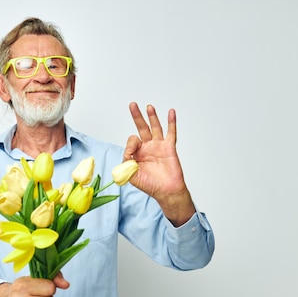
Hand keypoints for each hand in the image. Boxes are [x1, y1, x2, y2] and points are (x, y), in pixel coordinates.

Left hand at [124, 102, 195, 225]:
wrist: (166, 191)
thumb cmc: (149, 185)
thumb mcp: (131, 175)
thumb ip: (126, 162)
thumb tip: (127, 152)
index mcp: (137, 154)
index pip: (131, 141)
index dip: (131, 144)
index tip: (132, 154)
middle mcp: (147, 148)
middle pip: (141, 128)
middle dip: (136, 116)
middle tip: (132, 105)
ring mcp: (159, 146)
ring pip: (155, 127)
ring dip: (152, 116)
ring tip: (148, 107)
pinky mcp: (169, 147)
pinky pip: (171, 132)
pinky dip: (171, 122)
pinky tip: (171, 112)